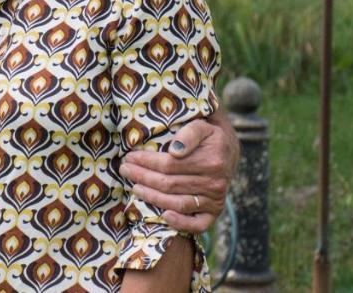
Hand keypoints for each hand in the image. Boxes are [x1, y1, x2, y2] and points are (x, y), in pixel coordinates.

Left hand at [119, 111, 237, 233]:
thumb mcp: (202, 126)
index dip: (146, 162)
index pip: (170, 164)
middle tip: (125, 170)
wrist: (228, 152)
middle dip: (143, 177)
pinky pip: (198, 224)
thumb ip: (189, 134)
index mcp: (211, 160)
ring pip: (178, 203)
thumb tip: (174, 150)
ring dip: (152, 197)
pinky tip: (164, 215)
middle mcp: (214, 183)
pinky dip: (181, 223)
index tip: (129, 157)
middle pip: (170, 184)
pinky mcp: (215, 213)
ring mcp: (215, 200)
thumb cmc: (208, 137)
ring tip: (134, 188)